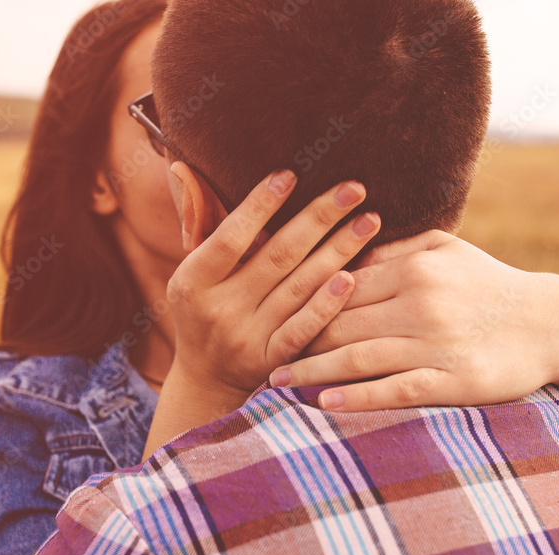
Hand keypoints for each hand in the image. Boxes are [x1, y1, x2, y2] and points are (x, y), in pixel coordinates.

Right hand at [166, 170, 381, 401]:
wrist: (206, 380)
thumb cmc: (203, 310)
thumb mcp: (192, 274)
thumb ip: (203, 227)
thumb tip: (187, 169)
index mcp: (193, 281)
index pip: (230, 238)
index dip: (259, 206)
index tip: (290, 175)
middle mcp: (220, 310)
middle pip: (277, 256)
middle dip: (319, 218)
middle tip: (355, 188)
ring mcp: (248, 338)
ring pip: (299, 287)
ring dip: (339, 250)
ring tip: (370, 221)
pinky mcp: (272, 361)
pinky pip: (304, 329)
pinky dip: (327, 304)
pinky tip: (352, 277)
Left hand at [269, 230, 552, 410]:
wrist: (551, 322)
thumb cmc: (489, 283)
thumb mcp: (447, 249)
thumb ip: (395, 249)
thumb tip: (343, 253)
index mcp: (413, 269)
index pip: (340, 287)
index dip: (300, 303)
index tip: (265, 314)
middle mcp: (421, 303)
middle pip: (341, 323)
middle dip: (295, 339)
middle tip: (253, 353)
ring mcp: (437, 344)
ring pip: (359, 357)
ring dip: (312, 371)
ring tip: (275, 381)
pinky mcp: (454, 380)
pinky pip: (396, 389)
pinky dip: (358, 397)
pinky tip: (324, 403)